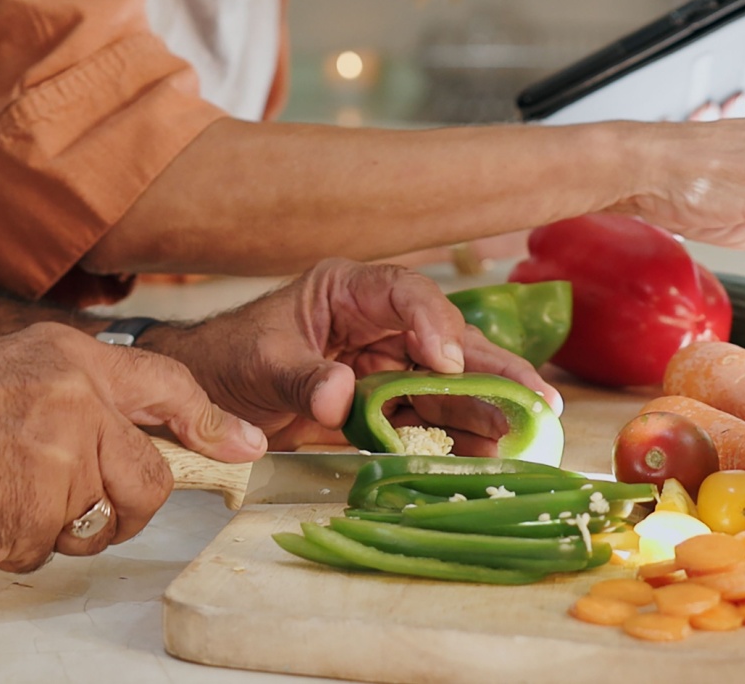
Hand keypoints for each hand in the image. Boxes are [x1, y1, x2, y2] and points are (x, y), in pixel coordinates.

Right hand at [0, 323, 261, 573]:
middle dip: (127, 508)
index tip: (245, 447)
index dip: (209, 422)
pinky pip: (50, 550)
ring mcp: (57, 461)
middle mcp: (75, 403)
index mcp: (70, 358)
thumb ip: (78, 394)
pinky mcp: (33, 515)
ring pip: (98, 523)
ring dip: (59, 527)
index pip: (166, 384)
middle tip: (82, 505)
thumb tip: (134, 438)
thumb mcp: (14, 366)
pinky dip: (16, 544)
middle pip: (147, 480)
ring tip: (1, 489)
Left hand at [152, 259, 560, 450]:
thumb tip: (340, 395)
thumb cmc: (228, 359)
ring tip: (527, 432)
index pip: (404, 292)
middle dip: (490, 367)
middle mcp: (376, 322)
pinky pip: (428, 416)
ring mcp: (384, 363)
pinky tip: (488, 453)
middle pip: (444, 338)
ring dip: (484, 406)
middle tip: (536, 398)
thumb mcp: (260, 364)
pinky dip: (458, 435)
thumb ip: (302, 378)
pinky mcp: (384, 403)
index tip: (444, 359)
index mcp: (347, 291)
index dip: (432, 322)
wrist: (209, 394)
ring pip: (447, 380)